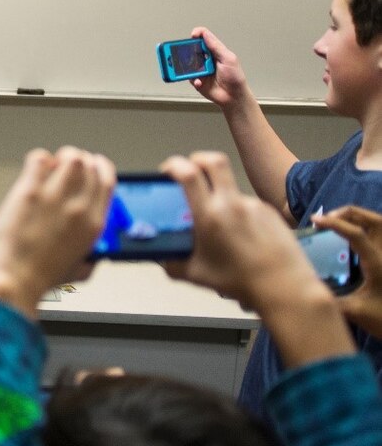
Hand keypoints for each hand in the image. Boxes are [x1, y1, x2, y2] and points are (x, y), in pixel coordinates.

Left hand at [0, 146, 115, 319]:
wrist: (14, 280)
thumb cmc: (40, 278)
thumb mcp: (78, 270)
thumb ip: (91, 258)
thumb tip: (95, 255)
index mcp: (94, 224)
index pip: (107, 181)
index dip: (100, 167)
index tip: (94, 163)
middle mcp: (79, 207)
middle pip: (89, 165)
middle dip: (79, 160)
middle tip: (65, 167)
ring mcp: (55, 197)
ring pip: (70, 157)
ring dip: (61, 158)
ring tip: (50, 168)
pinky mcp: (31, 192)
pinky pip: (40, 158)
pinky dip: (39, 160)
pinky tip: (33, 172)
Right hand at [161, 152, 322, 309]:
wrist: (284, 286)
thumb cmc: (241, 282)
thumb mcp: (196, 275)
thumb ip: (173, 263)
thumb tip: (160, 256)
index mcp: (209, 216)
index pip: (189, 174)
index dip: (174, 165)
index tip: (167, 170)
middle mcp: (231, 204)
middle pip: (213, 161)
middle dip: (198, 159)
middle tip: (191, 169)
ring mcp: (251, 205)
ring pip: (230, 186)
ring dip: (218, 193)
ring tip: (219, 222)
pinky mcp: (268, 211)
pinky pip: (246, 203)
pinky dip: (237, 212)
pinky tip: (240, 234)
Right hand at [189, 27, 251, 109]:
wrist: (234, 97)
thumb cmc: (235, 78)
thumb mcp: (228, 59)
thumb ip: (216, 47)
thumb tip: (205, 35)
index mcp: (215, 51)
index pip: (204, 39)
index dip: (198, 35)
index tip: (193, 35)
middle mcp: (206, 60)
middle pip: (192, 50)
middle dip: (186, 50)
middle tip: (182, 51)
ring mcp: (201, 70)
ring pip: (188, 64)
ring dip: (187, 67)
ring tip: (190, 69)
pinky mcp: (197, 81)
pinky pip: (190, 78)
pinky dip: (193, 80)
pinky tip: (199, 82)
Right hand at [315, 206, 381, 337]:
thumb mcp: (356, 312)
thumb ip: (330, 301)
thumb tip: (306, 291)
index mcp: (376, 262)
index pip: (355, 233)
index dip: (334, 223)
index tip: (315, 221)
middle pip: (371, 219)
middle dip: (346, 213)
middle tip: (326, 221)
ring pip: (377, 224)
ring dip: (356, 219)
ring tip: (335, 227)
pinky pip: (377, 236)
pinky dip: (363, 230)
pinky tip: (349, 242)